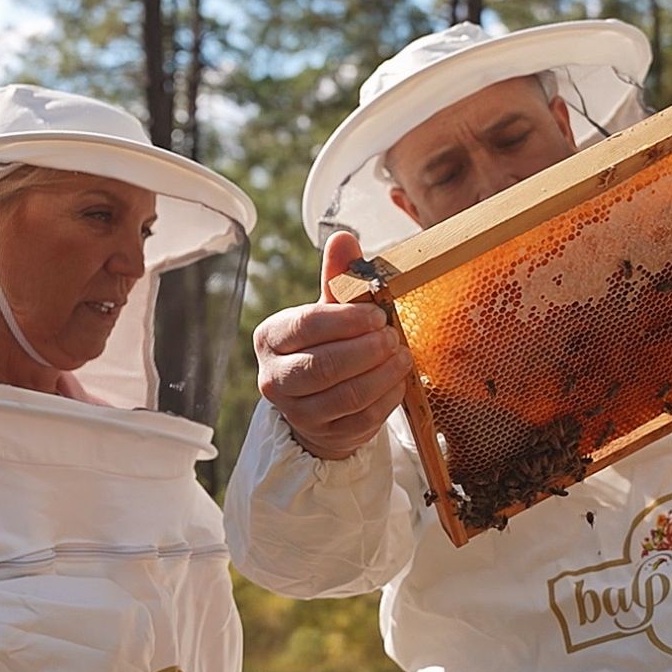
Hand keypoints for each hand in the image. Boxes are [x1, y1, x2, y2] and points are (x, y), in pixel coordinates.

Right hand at [253, 231, 411, 459]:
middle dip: (366, 350)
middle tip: (392, 337)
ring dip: (382, 374)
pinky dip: (386, 398)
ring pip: (345, 395)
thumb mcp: (329, 309)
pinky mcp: (324, 435)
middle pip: (324, 365)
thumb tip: (343, 236)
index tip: (376, 315)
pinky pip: (361, 418)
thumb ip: (337, 277)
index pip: (306, 326)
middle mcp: (274, 378)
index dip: (345, 320)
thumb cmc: (324, 344)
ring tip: (401, 356)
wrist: (318, 401)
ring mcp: (297, 412)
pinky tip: (398, 381)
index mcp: (271, 338)